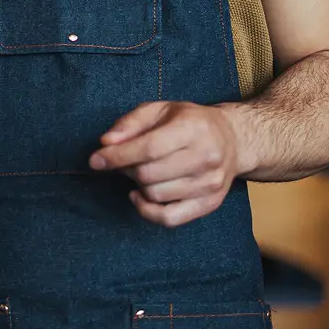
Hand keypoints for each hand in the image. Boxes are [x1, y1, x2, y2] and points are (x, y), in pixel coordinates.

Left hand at [89, 102, 241, 226]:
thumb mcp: (160, 110)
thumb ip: (130, 123)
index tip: (95, 160)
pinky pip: (170, 218)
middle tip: (126, 161)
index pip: (149, 148)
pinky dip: (147, 211)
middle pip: (150, 174)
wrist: (232, 140)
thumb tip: (106, 143)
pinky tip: (140, 196)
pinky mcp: (209, 204)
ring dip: (138, 186)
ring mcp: (210, 184)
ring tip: (141, 171)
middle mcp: (206, 157)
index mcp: (193, 128)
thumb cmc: (189, 122)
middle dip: (127, 169)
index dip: (117, 156)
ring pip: (156, 195)